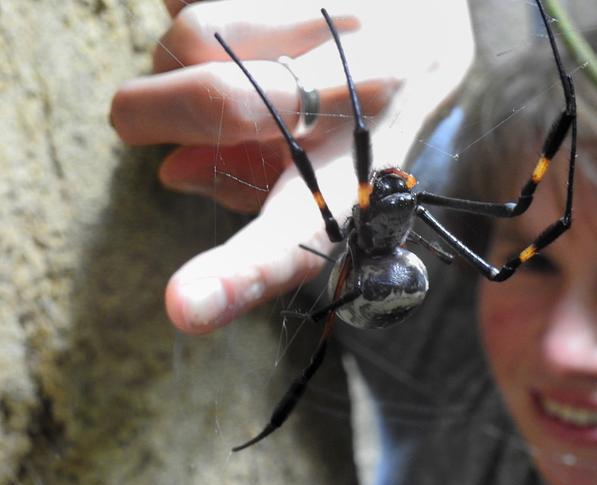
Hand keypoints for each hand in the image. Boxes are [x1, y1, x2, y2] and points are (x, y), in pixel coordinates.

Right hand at [110, 0, 473, 333]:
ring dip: (172, 58)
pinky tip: (242, 28)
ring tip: (208, 66)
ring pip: (199, 34)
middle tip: (133, 121)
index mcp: (358, 177)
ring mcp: (349, 26)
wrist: (430, 26)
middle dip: (145, 112)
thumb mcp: (318, 173)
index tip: (184, 309)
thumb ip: (244, 187)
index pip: (297, 235)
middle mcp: (362, 100)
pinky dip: (192, 11)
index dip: (240, 275)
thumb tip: (172, 173)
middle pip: (218, 102)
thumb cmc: (359, 115)